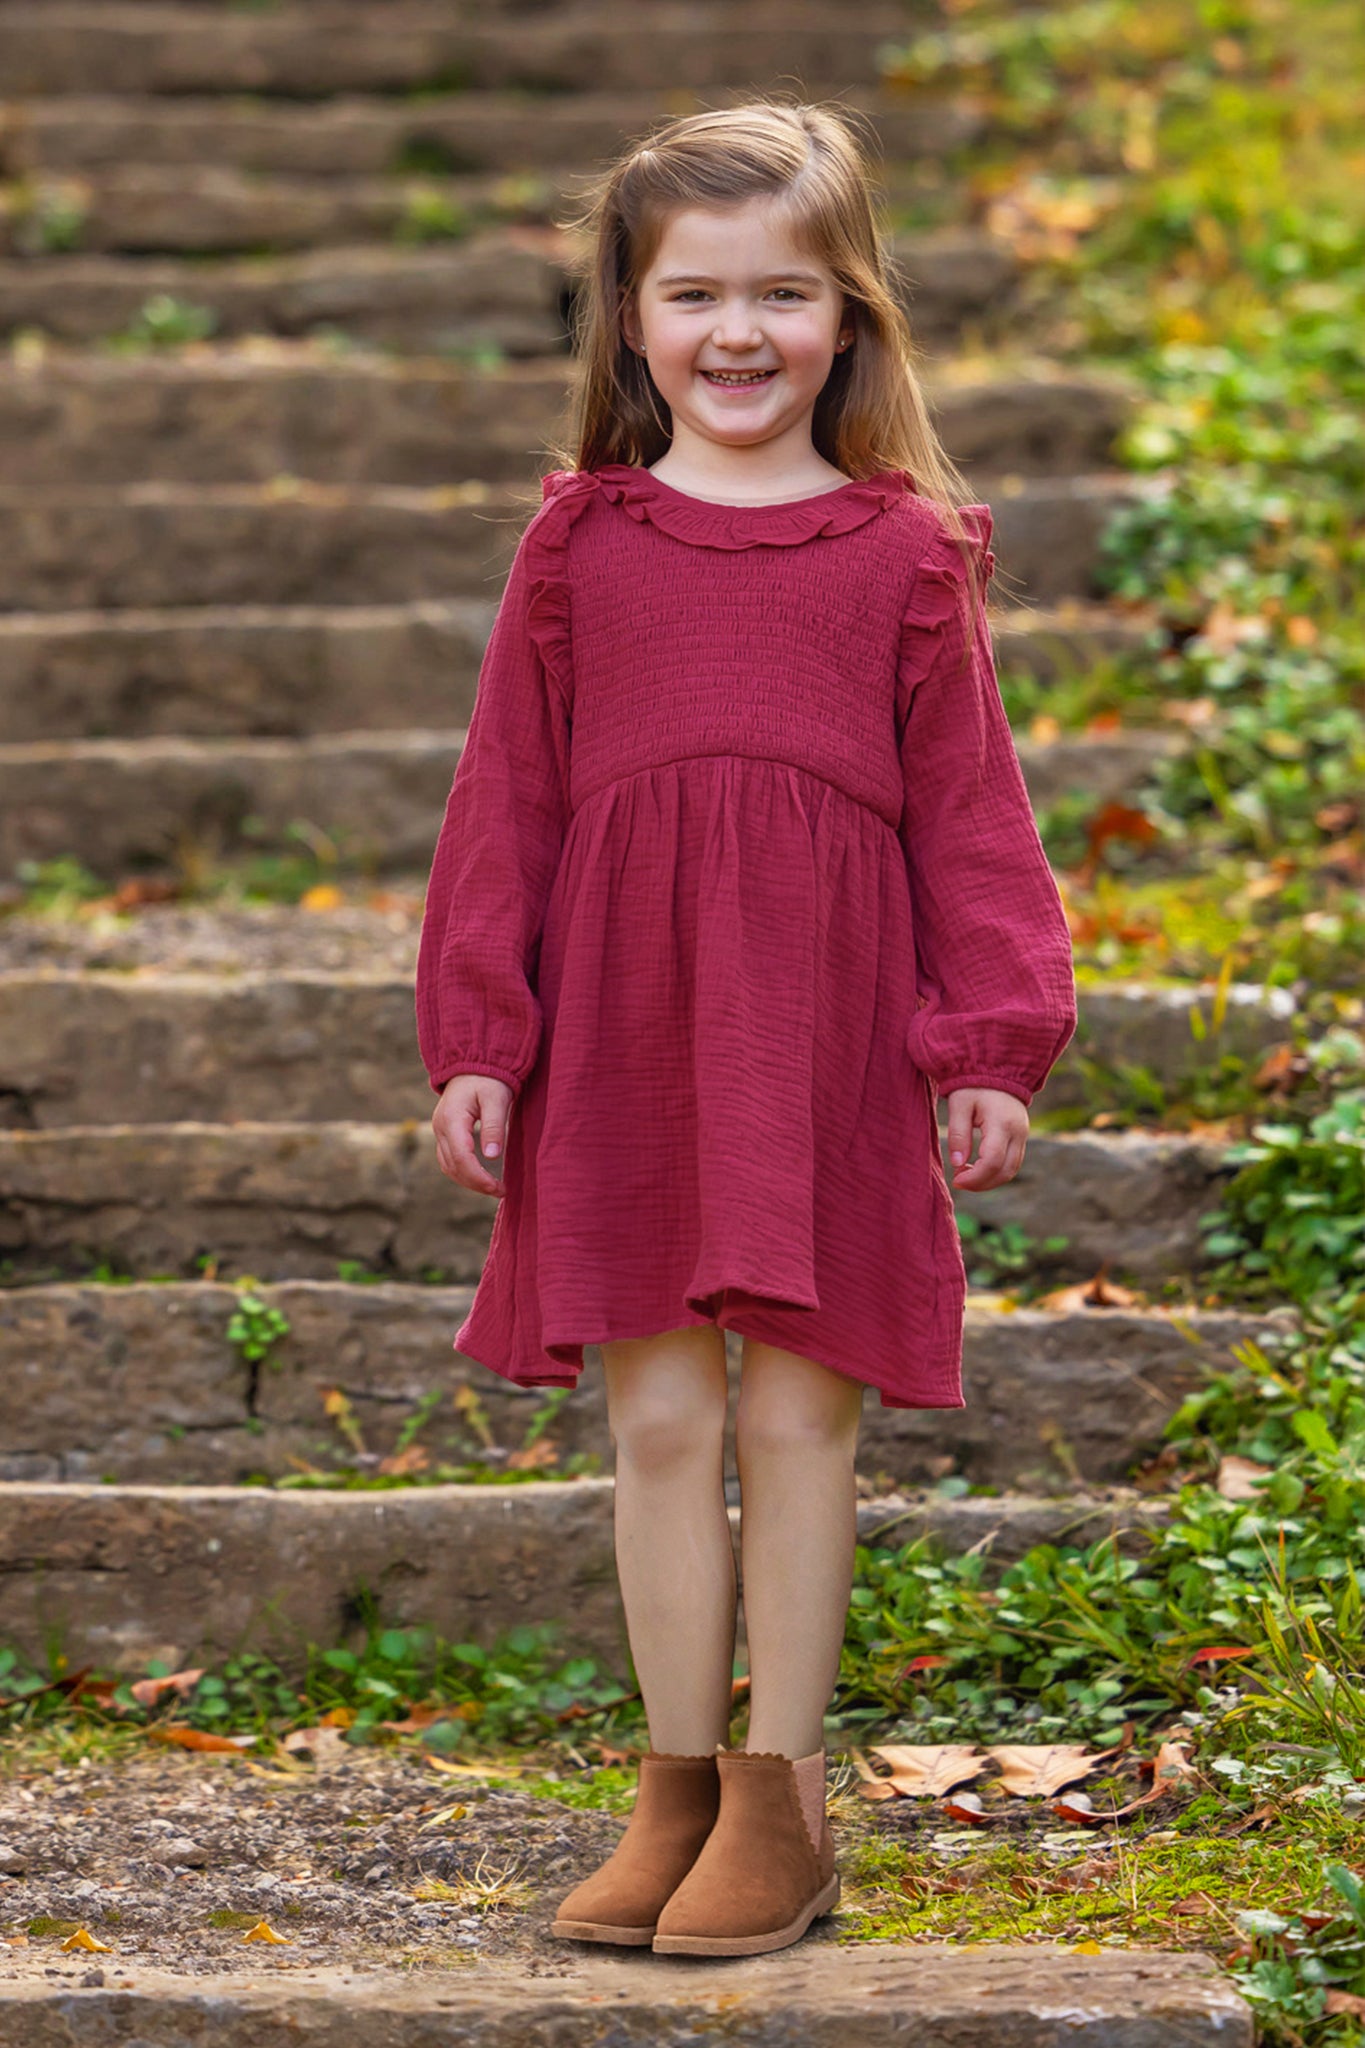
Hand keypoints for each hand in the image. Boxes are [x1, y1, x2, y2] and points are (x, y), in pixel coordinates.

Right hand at [432, 1074, 511, 1198]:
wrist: (474, 1063)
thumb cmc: (489, 1078)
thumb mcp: (496, 1099)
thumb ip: (493, 1127)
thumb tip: (492, 1156)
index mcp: (452, 1119)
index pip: (461, 1158)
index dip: (478, 1178)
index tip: (499, 1187)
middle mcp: (440, 1127)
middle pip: (452, 1166)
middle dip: (475, 1183)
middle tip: (501, 1191)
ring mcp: (439, 1130)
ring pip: (447, 1166)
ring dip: (468, 1180)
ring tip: (493, 1187)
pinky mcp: (444, 1133)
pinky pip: (448, 1159)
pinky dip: (462, 1172)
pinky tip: (481, 1176)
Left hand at [945, 1086, 1027, 1190]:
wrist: (997, 1067)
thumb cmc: (973, 1084)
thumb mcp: (959, 1105)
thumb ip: (958, 1134)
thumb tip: (957, 1164)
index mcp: (1002, 1123)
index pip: (992, 1162)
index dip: (975, 1177)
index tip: (956, 1179)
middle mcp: (1018, 1132)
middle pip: (1005, 1171)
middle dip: (981, 1183)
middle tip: (958, 1181)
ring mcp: (1023, 1135)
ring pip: (1011, 1170)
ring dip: (989, 1180)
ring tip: (966, 1175)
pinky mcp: (1022, 1136)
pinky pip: (1013, 1162)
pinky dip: (996, 1171)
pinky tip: (977, 1167)